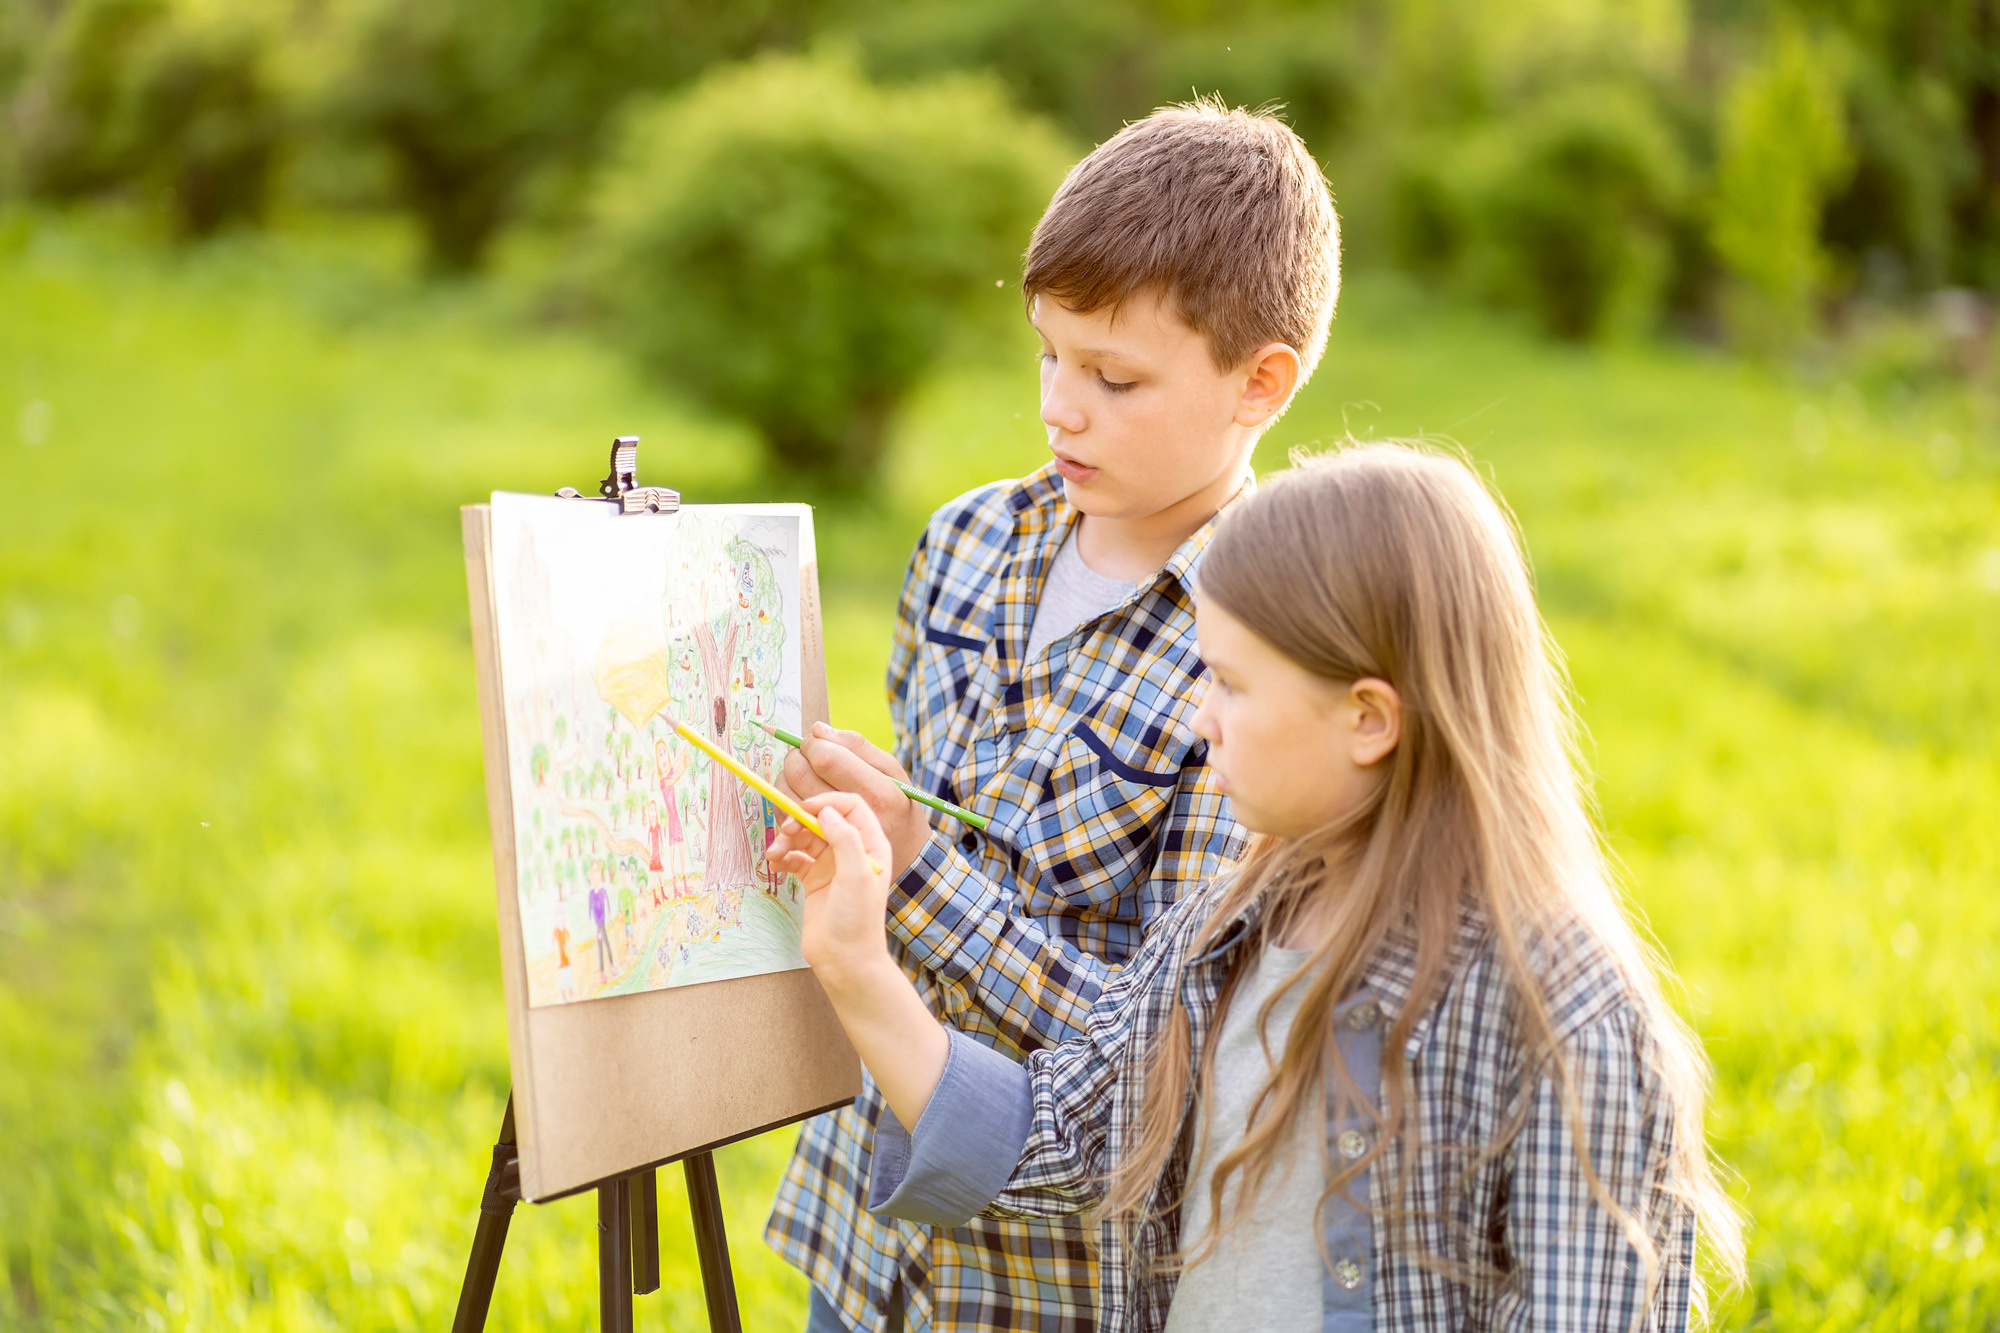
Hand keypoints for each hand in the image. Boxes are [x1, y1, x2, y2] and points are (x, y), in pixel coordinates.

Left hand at [773, 723, 930, 879]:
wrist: (906, 856)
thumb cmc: (898, 804)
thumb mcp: (891, 770)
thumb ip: (856, 745)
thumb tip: (817, 730)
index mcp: (876, 791)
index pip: (825, 758)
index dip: (812, 744)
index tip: (815, 743)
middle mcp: (852, 816)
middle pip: (800, 774)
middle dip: (795, 757)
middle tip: (805, 756)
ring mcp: (831, 837)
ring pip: (786, 796)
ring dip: (786, 779)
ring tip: (804, 776)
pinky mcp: (814, 851)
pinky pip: (785, 819)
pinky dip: (785, 803)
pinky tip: (802, 798)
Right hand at [791, 792, 895, 992]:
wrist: (845, 961)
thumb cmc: (856, 921)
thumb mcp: (856, 875)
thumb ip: (844, 839)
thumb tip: (825, 810)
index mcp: (871, 846)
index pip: (850, 807)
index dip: (826, 802)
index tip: (803, 808)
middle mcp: (852, 852)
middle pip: (823, 820)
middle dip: (800, 821)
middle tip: (784, 831)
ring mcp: (832, 866)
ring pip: (805, 838)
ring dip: (787, 840)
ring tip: (774, 855)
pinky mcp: (814, 881)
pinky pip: (795, 858)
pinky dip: (783, 857)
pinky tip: (775, 865)